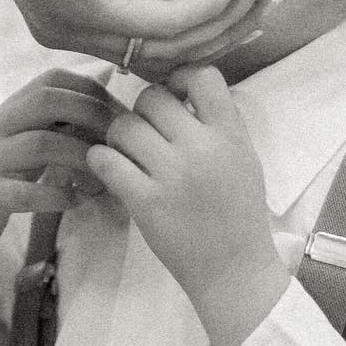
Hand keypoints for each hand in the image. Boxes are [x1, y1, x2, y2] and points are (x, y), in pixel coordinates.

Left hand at [0, 0, 279, 71]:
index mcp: (71, 19)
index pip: (149, 43)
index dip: (206, 26)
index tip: (247, 0)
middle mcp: (72, 35)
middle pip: (169, 53)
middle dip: (228, 27)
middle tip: (271, 0)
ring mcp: (77, 28)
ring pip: (175, 44)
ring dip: (229, 14)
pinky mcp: (87, 9)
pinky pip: (167, 20)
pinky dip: (211, 1)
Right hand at [0, 70, 123, 301]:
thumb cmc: (6, 168)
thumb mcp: (30, 132)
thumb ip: (64, 111)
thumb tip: (111, 80)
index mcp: (14, 105)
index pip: (55, 78)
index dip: (95, 92)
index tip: (124, 119)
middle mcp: (0, 123)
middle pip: (46, 100)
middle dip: (91, 115)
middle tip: (120, 144)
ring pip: (39, 144)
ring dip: (80, 160)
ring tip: (103, 181)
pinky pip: (22, 192)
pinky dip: (55, 197)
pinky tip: (77, 201)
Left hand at [86, 64, 289, 345]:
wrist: (234, 270)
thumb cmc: (238, 212)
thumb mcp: (244, 158)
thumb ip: (218, 122)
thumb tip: (180, 84)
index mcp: (231, 135)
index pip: (202, 75)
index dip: (179, 77)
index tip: (173, 94)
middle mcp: (202, 149)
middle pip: (152, 97)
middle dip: (141, 110)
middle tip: (144, 132)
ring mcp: (173, 175)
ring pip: (123, 126)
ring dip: (118, 137)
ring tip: (127, 154)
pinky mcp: (146, 202)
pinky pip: (106, 160)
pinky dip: (101, 161)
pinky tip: (111, 170)